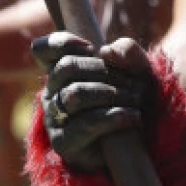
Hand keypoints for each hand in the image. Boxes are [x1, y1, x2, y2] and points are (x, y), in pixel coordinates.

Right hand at [31, 33, 153, 171]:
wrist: (140, 140)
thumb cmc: (134, 96)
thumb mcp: (138, 69)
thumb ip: (127, 51)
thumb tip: (107, 51)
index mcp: (66, 71)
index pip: (44, 49)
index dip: (62, 42)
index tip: (90, 46)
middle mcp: (53, 92)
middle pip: (66, 67)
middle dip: (104, 70)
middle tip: (130, 83)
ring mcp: (55, 118)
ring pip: (75, 94)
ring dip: (112, 94)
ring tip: (134, 101)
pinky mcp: (64, 142)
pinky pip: (86, 123)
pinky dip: (116, 116)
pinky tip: (133, 117)